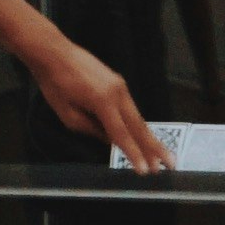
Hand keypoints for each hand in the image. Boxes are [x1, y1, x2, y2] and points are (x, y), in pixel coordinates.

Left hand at [25, 37, 165, 171]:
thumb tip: (110, 139)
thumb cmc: (55, 84)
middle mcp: (118, 93)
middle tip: (170, 164)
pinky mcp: (118, 82)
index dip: (134, 154)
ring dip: (149, 137)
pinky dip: (137, 124)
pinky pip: (130, 108)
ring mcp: (120, 86)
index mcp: (103, 102)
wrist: (55, 53)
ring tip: (161, 155)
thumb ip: (91, 129)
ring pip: (137, 117)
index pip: (121, 135)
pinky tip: (143, 137)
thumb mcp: (67, 114)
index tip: (145, 171)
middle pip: (139, 126)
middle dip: (154, 147)